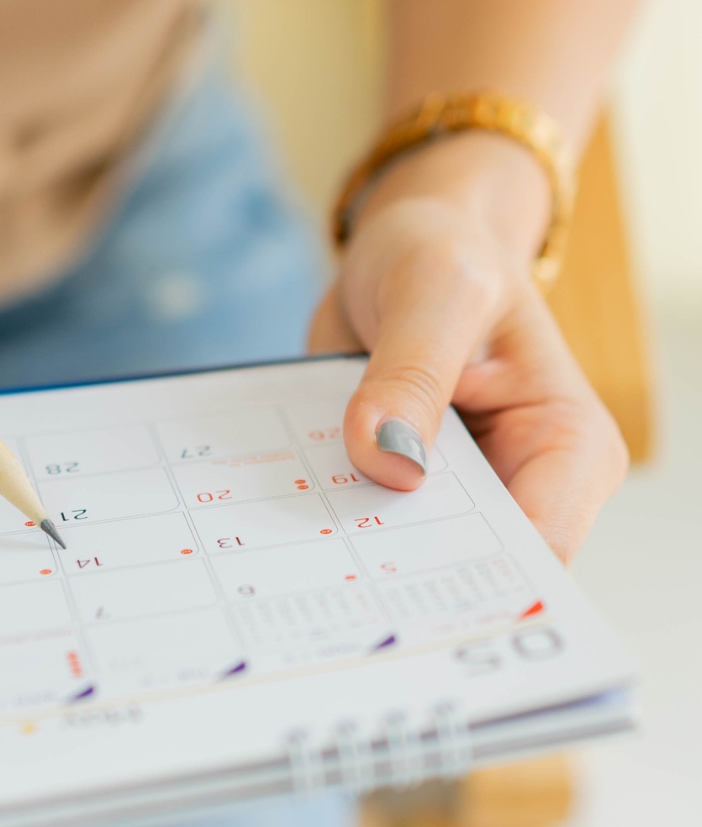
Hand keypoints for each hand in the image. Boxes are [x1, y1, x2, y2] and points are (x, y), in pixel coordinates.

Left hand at [308, 135, 627, 561]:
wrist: (405, 246)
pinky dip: (318, 515)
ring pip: (403, 555)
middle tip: (318, 583)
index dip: (471, 580)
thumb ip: (412, 376)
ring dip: (346, 551)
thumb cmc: (444, 255)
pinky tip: (268, 518)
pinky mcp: (394, 483)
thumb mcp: (434, 293)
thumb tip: (387, 462)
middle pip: (464, 566)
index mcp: (568, 449)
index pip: (534, 546)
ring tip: (282, 555)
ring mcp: (453, 492)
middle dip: (399, 576)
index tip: (393, 591)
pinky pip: (356, 519)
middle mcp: (520, 484)